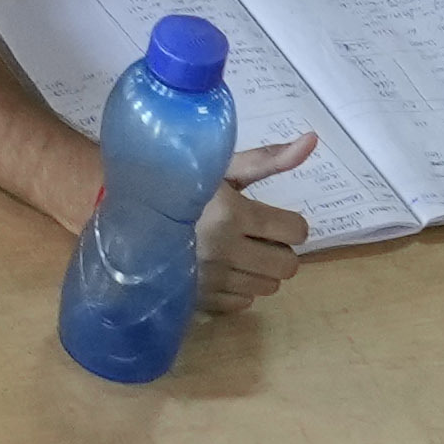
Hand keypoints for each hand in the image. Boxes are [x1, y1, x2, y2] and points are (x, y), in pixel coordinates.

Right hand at [193, 134, 319, 312]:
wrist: (131, 210)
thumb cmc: (181, 183)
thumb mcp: (223, 167)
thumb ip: (269, 160)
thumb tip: (313, 140)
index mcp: (231, 213)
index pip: (295, 231)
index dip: (289, 224)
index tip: (271, 218)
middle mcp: (223, 250)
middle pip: (288, 265)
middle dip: (278, 249)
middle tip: (256, 236)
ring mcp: (211, 279)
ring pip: (269, 287)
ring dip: (260, 270)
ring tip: (237, 251)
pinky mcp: (201, 299)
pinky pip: (244, 302)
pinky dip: (239, 286)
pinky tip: (221, 268)